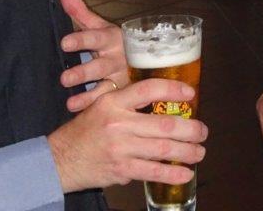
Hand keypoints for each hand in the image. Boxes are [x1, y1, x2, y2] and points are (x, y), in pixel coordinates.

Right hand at [47, 78, 207, 191]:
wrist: (60, 159)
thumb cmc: (86, 130)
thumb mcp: (102, 105)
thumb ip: (128, 101)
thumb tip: (163, 102)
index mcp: (114, 102)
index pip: (148, 89)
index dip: (172, 89)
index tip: (190, 94)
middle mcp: (119, 123)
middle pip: (163, 124)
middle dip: (190, 128)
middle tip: (202, 131)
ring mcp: (120, 148)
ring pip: (162, 149)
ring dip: (187, 151)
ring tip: (199, 152)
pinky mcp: (121, 169)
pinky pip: (152, 171)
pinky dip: (172, 173)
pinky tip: (186, 173)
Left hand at [57, 0, 127, 110]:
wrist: (144, 60)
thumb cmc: (113, 41)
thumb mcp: (98, 25)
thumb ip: (78, 8)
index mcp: (111, 38)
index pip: (95, 37)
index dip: (81, 40)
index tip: (65, 43)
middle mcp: (117, 57)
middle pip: (99, 66)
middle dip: (83, 72)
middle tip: (65, 78)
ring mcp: (121, 77)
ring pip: (105, 86)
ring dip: (88, 94)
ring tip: (70, 102)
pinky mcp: (122, 94)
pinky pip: (107, 101)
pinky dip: (92, 105)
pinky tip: (76, 109)